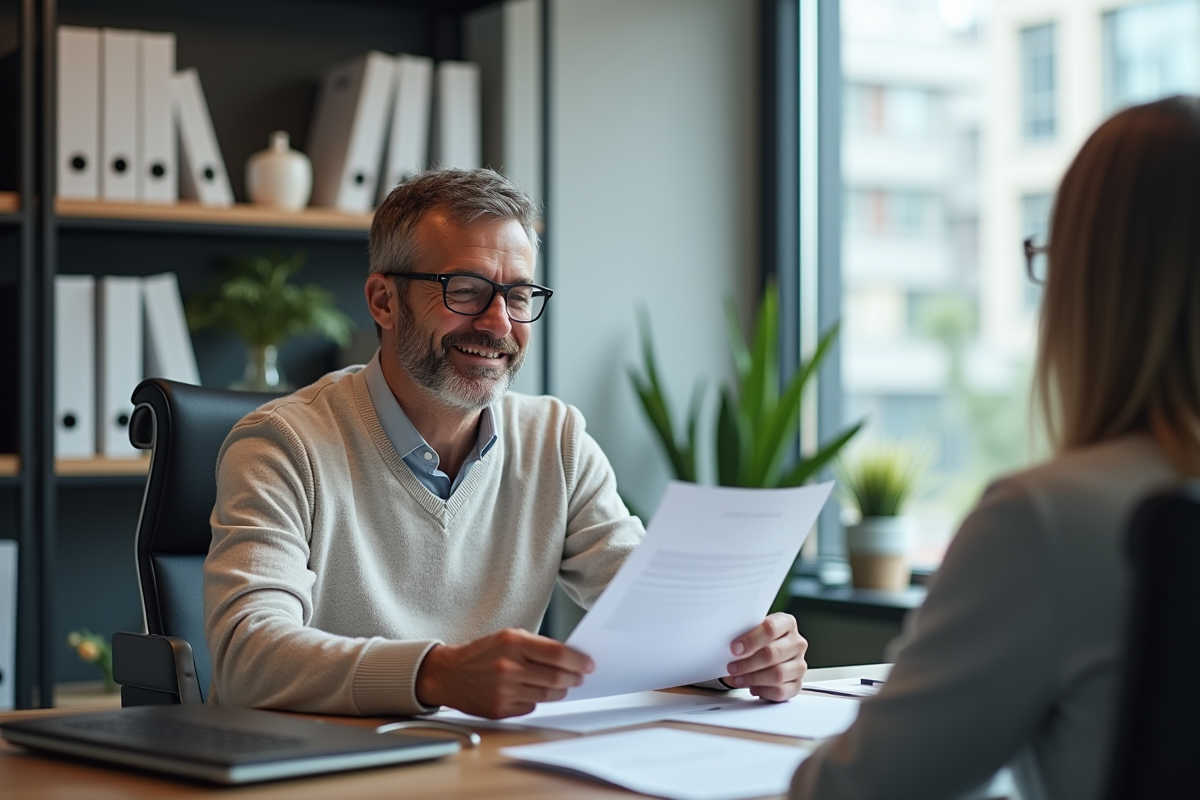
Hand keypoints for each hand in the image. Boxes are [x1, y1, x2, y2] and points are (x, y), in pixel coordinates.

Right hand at [415, 628, 593, 718]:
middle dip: (573, 678)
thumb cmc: (481, 653)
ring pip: (547, 696)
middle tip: (579, 677)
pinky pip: (531, 707)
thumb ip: (537, 646)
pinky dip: (537, 700)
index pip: (557, 654)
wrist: (447, 674)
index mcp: (512, 643)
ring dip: (560, 691)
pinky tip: (532, 692)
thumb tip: (569, 658)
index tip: (588, 664)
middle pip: (556, 678)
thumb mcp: (508, 637)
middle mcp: (508, 667)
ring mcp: (504, 691)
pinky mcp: (500, 710)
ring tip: (562, 685)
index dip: (578, 660)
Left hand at [724, 612, 807, 701]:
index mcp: (787, 623)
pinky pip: (781, 691)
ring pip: (777, 674)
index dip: (750, 640)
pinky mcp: (797, 684)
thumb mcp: (750, 631)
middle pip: (772, 653)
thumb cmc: (757, 640)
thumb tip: (727, 647)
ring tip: (738, 678)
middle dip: (748, 662)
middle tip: (731, 667)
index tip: (734, 648)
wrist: (766, 653)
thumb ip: (743, 634)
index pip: (770, 629)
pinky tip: (752, 687)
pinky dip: (763, 691)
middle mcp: (796, 643)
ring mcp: (799, 664)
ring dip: (753, 678)